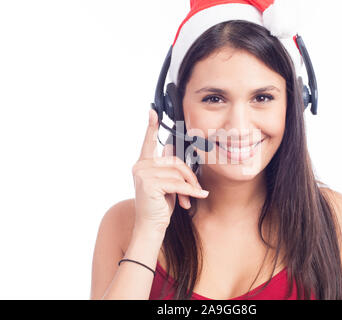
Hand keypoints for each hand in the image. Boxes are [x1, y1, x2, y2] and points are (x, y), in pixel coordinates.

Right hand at [131, 109, 208, 232]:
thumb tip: (170, 146)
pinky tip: (197, 196)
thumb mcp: (167, 184)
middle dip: (189, 174)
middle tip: (196, 188)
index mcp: (143, 164)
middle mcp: (140, 166)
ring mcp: (143, 174)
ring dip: (189, 186)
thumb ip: (169, 168)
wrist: (151, 227)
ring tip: (192, 197)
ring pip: (177, 172)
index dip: (151, 127)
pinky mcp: (149, 184)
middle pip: (174, 161)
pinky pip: (177, 183)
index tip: (152, 111)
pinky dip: (190, 191)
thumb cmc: (160, 206)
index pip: (149, 142)